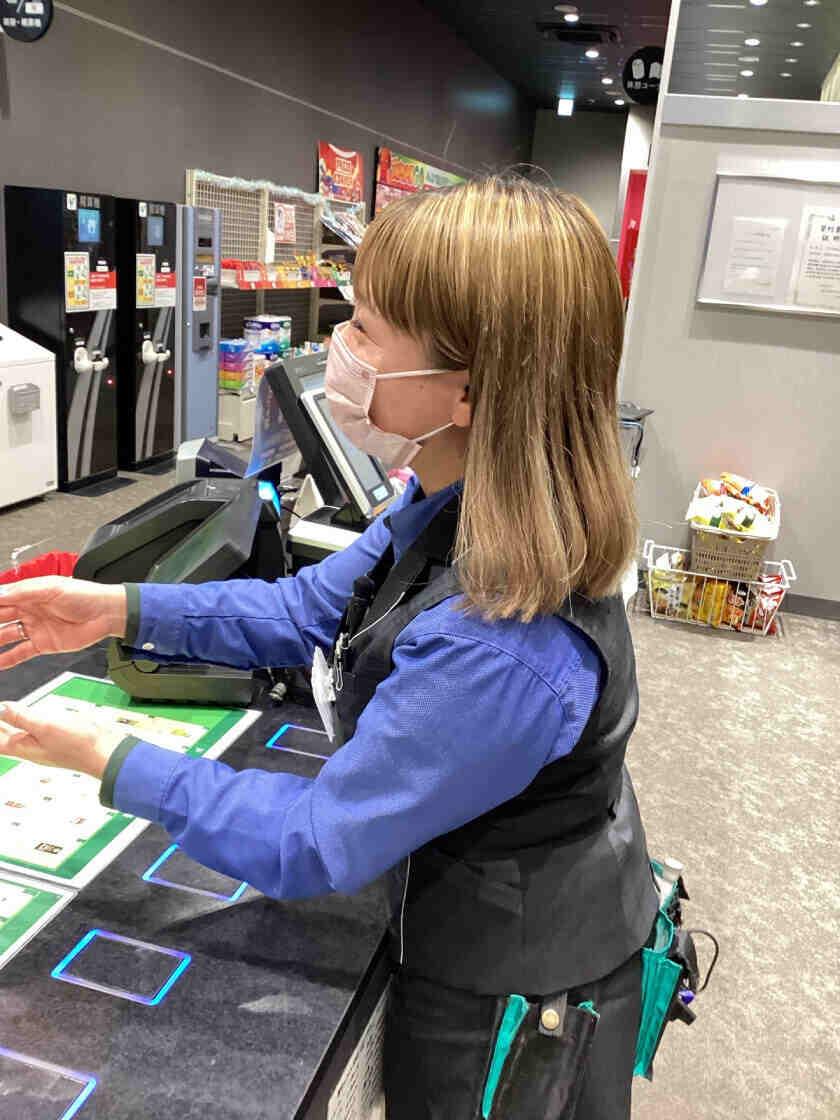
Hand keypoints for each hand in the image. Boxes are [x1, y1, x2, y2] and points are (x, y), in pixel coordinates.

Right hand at [0, 577, 126, 669]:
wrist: (107, 613)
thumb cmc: (84, 595)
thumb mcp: (51, 589)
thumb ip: (23, 592)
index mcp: (28, 593)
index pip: (0, 600)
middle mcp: (28, 610)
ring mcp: (34, 628)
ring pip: (5, 636)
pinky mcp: (43, 644)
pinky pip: (19, 652)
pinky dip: (6, 659)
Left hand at [0, 702, 117, 779]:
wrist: (104, 751)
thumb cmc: (77, 746)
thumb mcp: (46, 727)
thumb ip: (22, 718)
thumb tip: (2, 709)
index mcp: (24, 748)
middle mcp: (31, 746)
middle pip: (4, 738)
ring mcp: (43, 741)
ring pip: (17, 732)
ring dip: (6, 723)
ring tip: (1, 712)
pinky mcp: (55, 735)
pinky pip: (32, 727)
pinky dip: (23, 720)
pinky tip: (23, 713)